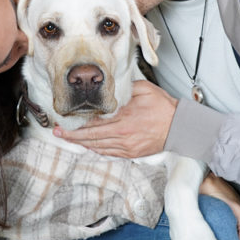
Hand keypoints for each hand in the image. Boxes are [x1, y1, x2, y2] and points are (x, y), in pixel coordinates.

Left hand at [53, 81, 177, 156]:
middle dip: (72, 136)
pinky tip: (88, 145)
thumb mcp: (143, 89)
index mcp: (124, 119)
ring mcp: (126, 147)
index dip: (77, 124)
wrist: (180, 127)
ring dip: (82, 143)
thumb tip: (109, 85)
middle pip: (91, 138)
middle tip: (58, 133)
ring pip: (98, 147)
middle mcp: (123, 135)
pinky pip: (108, 152)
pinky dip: (96, 149)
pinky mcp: (131, 153)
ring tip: (68, 138)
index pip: (94, 124)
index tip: (64, 122)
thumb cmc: (163, 108)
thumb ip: (124, 88)